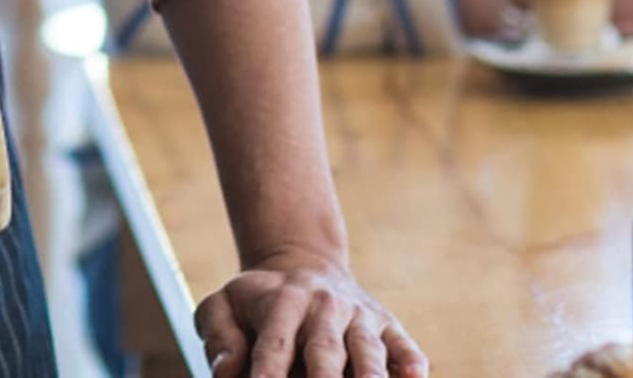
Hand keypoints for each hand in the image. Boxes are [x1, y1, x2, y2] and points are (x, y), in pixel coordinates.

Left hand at [195, 256, 426, 375]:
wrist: (303, 264)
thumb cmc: (257, 302)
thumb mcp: (225, 305)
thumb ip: (218, 335)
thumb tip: (226, 372)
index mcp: (282, 301)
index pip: (275, 341)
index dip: (269, 368)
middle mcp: (324, 307)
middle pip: (325, 349)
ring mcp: (359, 316)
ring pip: (368, 349)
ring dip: (371, 374)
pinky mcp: (388, 327)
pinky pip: (404, 345)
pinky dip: (410, 361)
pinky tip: (415, 374)